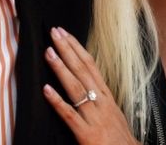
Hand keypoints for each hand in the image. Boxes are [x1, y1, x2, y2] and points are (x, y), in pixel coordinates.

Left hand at [43, 27, 140, 144]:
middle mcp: (101, 102)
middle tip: (55, 32)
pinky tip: (46, 89)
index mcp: (106, 96)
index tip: (66, 34)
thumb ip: (98, 98)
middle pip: (82, 71)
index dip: (77, 48)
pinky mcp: (86, 134)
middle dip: (68, 50)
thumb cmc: (119, 139)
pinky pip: (69, 115)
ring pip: (76, 88)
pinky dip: (57, 101)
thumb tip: (84, 83)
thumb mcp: (111, 113)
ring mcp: (94, 117)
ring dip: (61, 69)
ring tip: (48, 52)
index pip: (91, 66)